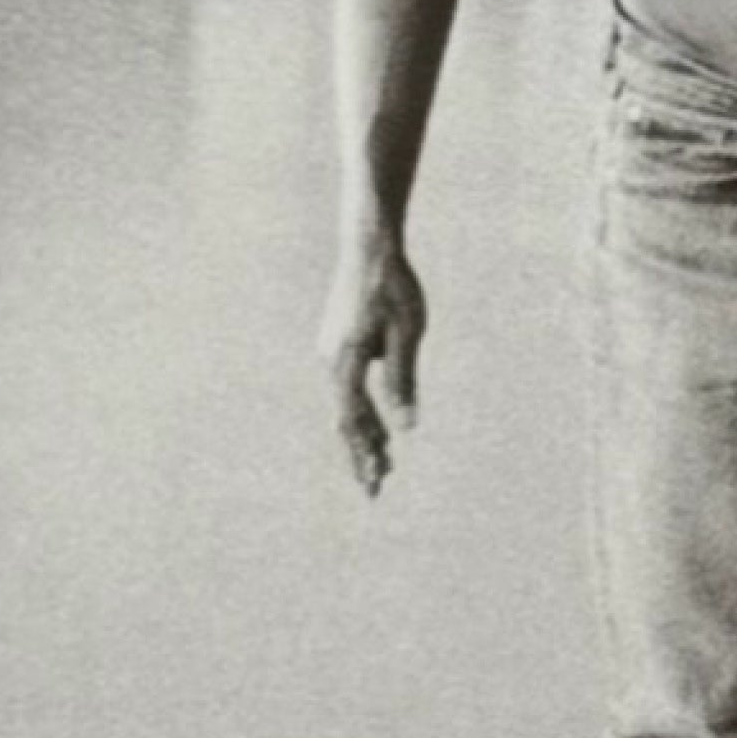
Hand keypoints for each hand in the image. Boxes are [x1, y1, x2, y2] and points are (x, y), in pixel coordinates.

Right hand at [321, 236, 425, 494]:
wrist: (368, 246)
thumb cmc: (392, 287)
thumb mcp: (407, 335)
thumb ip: (403, 381)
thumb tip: (406, 427)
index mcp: (343, 363)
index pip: (350, 422)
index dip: (363, 454)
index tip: (376, 482)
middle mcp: (329, 361)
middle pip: (343, 421)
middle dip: (360, 455)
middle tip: (375, 491)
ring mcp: (330, 353)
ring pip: (345, 406)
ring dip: (362, 436)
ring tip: (382, 465)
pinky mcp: (337, 344)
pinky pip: (347, 390)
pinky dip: (361, 413)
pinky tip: (378, 427)